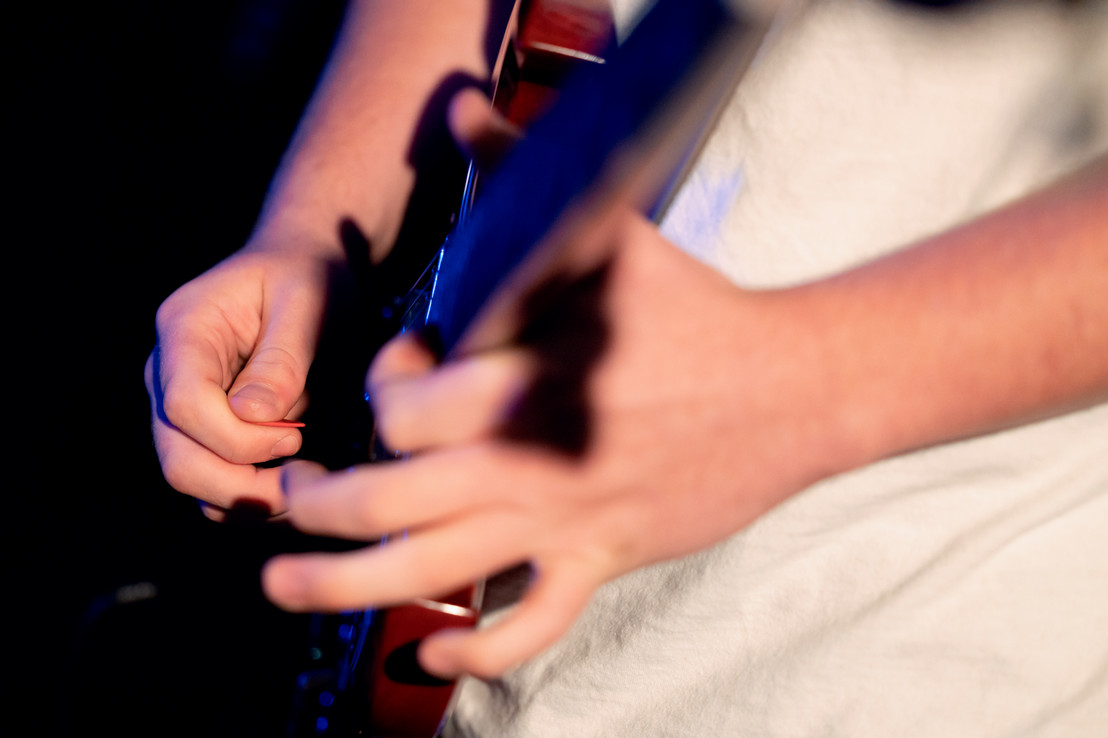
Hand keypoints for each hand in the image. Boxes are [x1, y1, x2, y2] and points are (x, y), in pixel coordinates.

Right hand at [145, 244, 334, 519]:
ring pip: (191, 478)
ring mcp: (179, 405)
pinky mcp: (202, 428)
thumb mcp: (309, 302)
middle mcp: (167, 373)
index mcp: (185, 330)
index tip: (297, 436)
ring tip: (303, 487)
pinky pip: (210, 480)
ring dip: (246, 499)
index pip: (185, 406)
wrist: (304, 266)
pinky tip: (292, 486)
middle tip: (303, 484)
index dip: (238, 438)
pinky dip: (247, 496)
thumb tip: (256, 418)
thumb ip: (283, 360)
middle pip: (178, 457)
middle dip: (241, 485)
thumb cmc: (309, 276)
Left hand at [262, 207, 846, 678]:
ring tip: (283, 584)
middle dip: (318, 502)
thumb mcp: (608, 236)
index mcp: (527, 376)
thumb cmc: (699, 313)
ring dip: (344, 586)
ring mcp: (565, 519)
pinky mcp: (603, 559)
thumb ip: (519, 174)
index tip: (384, 387)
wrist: (797, 386)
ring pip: (435, 573)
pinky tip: (430, 658)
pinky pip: (528, 628)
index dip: (371, 398)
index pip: (403, 409)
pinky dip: (473, 654)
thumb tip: (462, 108)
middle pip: (390, 498)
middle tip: (290, 495)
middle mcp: (532, 456)